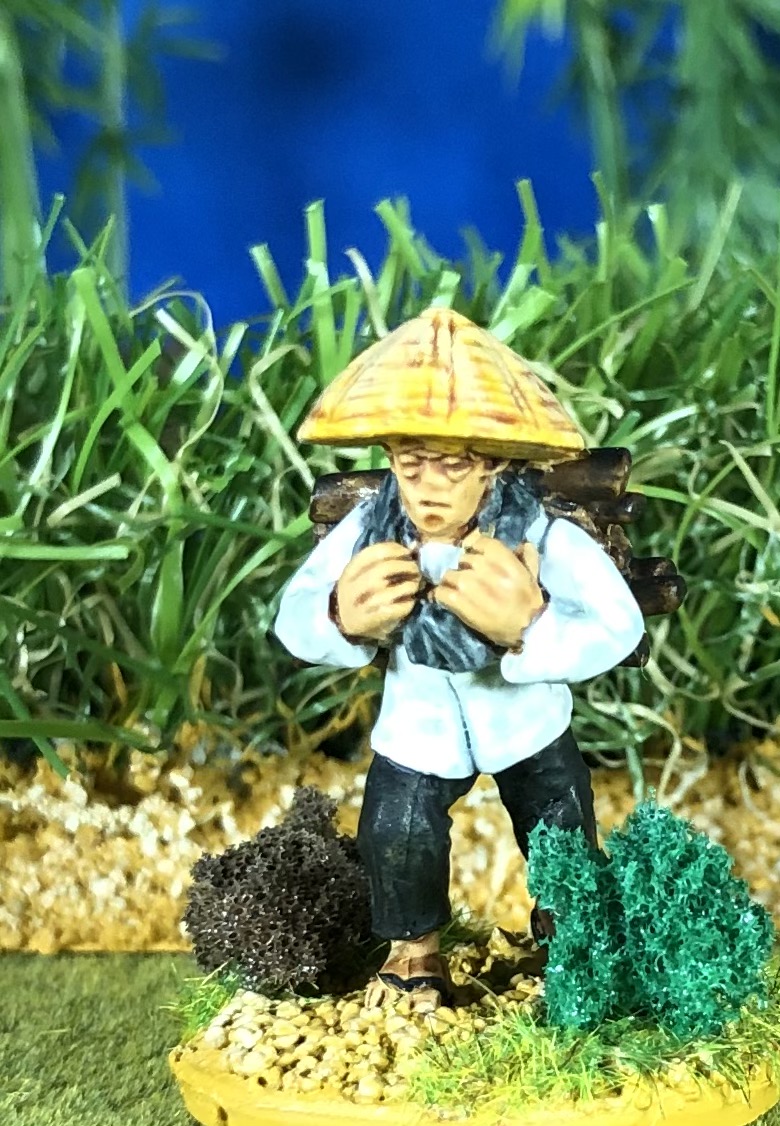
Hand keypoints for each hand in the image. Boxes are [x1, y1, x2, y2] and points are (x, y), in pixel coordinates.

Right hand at [335, 542, 422, 641]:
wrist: (344, 621)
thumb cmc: (361, 592)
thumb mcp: (363, 574)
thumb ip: (383, 561)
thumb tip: (413, 547)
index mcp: (351, 570)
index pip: (374, 552)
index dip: (396, 549)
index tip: (408, 553)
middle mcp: (352, 586)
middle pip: (382, 569)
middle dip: (404, 566)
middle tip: (416, 569)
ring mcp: (358, 604)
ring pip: (386, 591)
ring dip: (407, 586)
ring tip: (415, 585)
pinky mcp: (367, 621)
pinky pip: (390, 610)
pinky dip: (404, 605)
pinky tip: (410, 602)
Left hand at [431, 531, 544, 647]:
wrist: (527, 630)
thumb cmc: (530, 604)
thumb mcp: (532, 577)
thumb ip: (527, 558)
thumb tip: (521, 545)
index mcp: (505, 560)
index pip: (481, 542)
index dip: (477, 549)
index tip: (478, 557)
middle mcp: (485, 568)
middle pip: (463, 559)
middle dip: (465, 568)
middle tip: (469, 579)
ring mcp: (469, 584)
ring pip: (449, 574)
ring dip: (452, 583)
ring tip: (456, 591)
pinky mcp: (459, 601)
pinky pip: (440, 591)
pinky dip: (441, 595)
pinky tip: (447, 600)